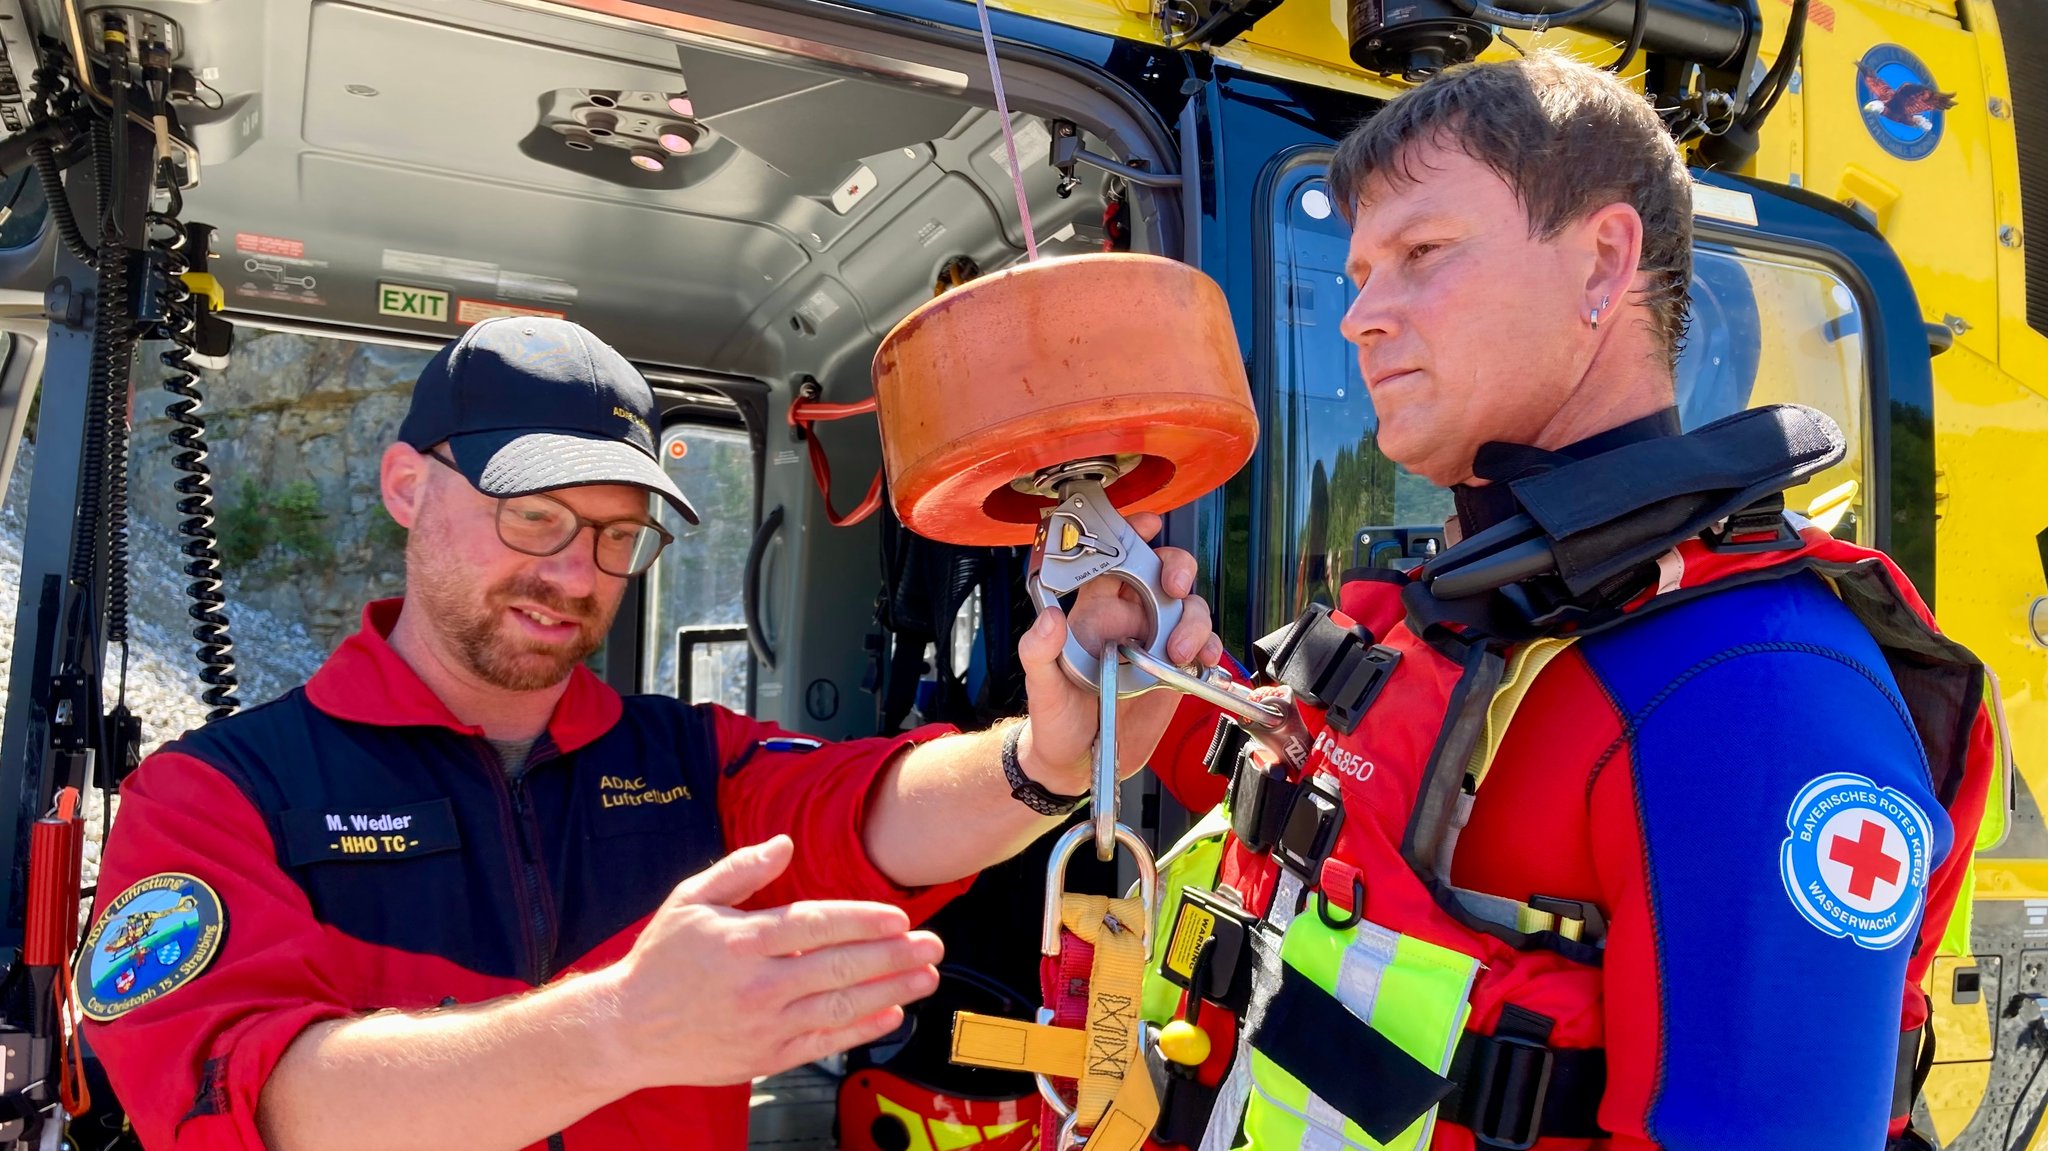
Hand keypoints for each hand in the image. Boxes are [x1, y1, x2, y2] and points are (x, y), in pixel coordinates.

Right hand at [593, 837, 941, 1088]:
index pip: (816, 924)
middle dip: (893, 955)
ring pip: (841, 1007)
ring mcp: (764, 1024)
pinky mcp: (766, 1057)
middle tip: (932, 945)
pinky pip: (824, 1043)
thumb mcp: (689, 900)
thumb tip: (784, 843)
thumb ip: (741, 870)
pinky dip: (861, 1030)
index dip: (863, 919)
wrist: (626, 1030)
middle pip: (840, 966)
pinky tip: (891, 1015)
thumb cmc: (659, 962)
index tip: (899, 917)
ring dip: (890, 991)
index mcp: (742, 941)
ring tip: (925, 977)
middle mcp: (758, 984)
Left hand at [1014, 512, 1221, 796]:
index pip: (1115, 559)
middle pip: (1163, 574)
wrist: (1077, 763)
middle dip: (1176, 568)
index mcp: (1094, 611)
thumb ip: (1039, 651)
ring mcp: (1157, 644)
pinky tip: (1203, 663)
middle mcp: (1130, 620)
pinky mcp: (1176, 672)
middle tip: (1174, 587)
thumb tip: (1049, 619)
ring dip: (1194, 622)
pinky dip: (1210, 650)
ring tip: (1179, 653)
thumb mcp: (1039, 685)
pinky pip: (1203, 650)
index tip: (1148, 524)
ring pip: (1190, 610)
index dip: (1133, 534)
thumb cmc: (1053, 717)